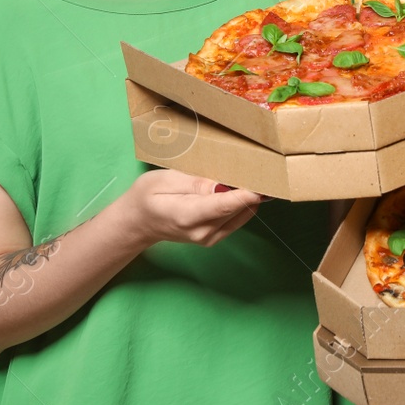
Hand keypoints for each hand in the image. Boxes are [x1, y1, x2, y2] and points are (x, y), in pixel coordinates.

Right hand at [120, 169, 262, 247]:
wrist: (139, 222)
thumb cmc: (147, 196)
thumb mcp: (165, 180)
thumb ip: (194, 183)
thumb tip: (221, 186)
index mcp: (186, 216)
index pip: (224, 205)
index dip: (247, 193)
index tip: (265, 181)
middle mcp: (202, 232)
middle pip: (238, 208)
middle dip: (249, 188)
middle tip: (259, 166)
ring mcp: (210, 238)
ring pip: (241, 213)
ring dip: (247, 195)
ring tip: (249, 173)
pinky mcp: (216, 237)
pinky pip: (238, 218)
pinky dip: (242, 203)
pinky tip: (240, 188)